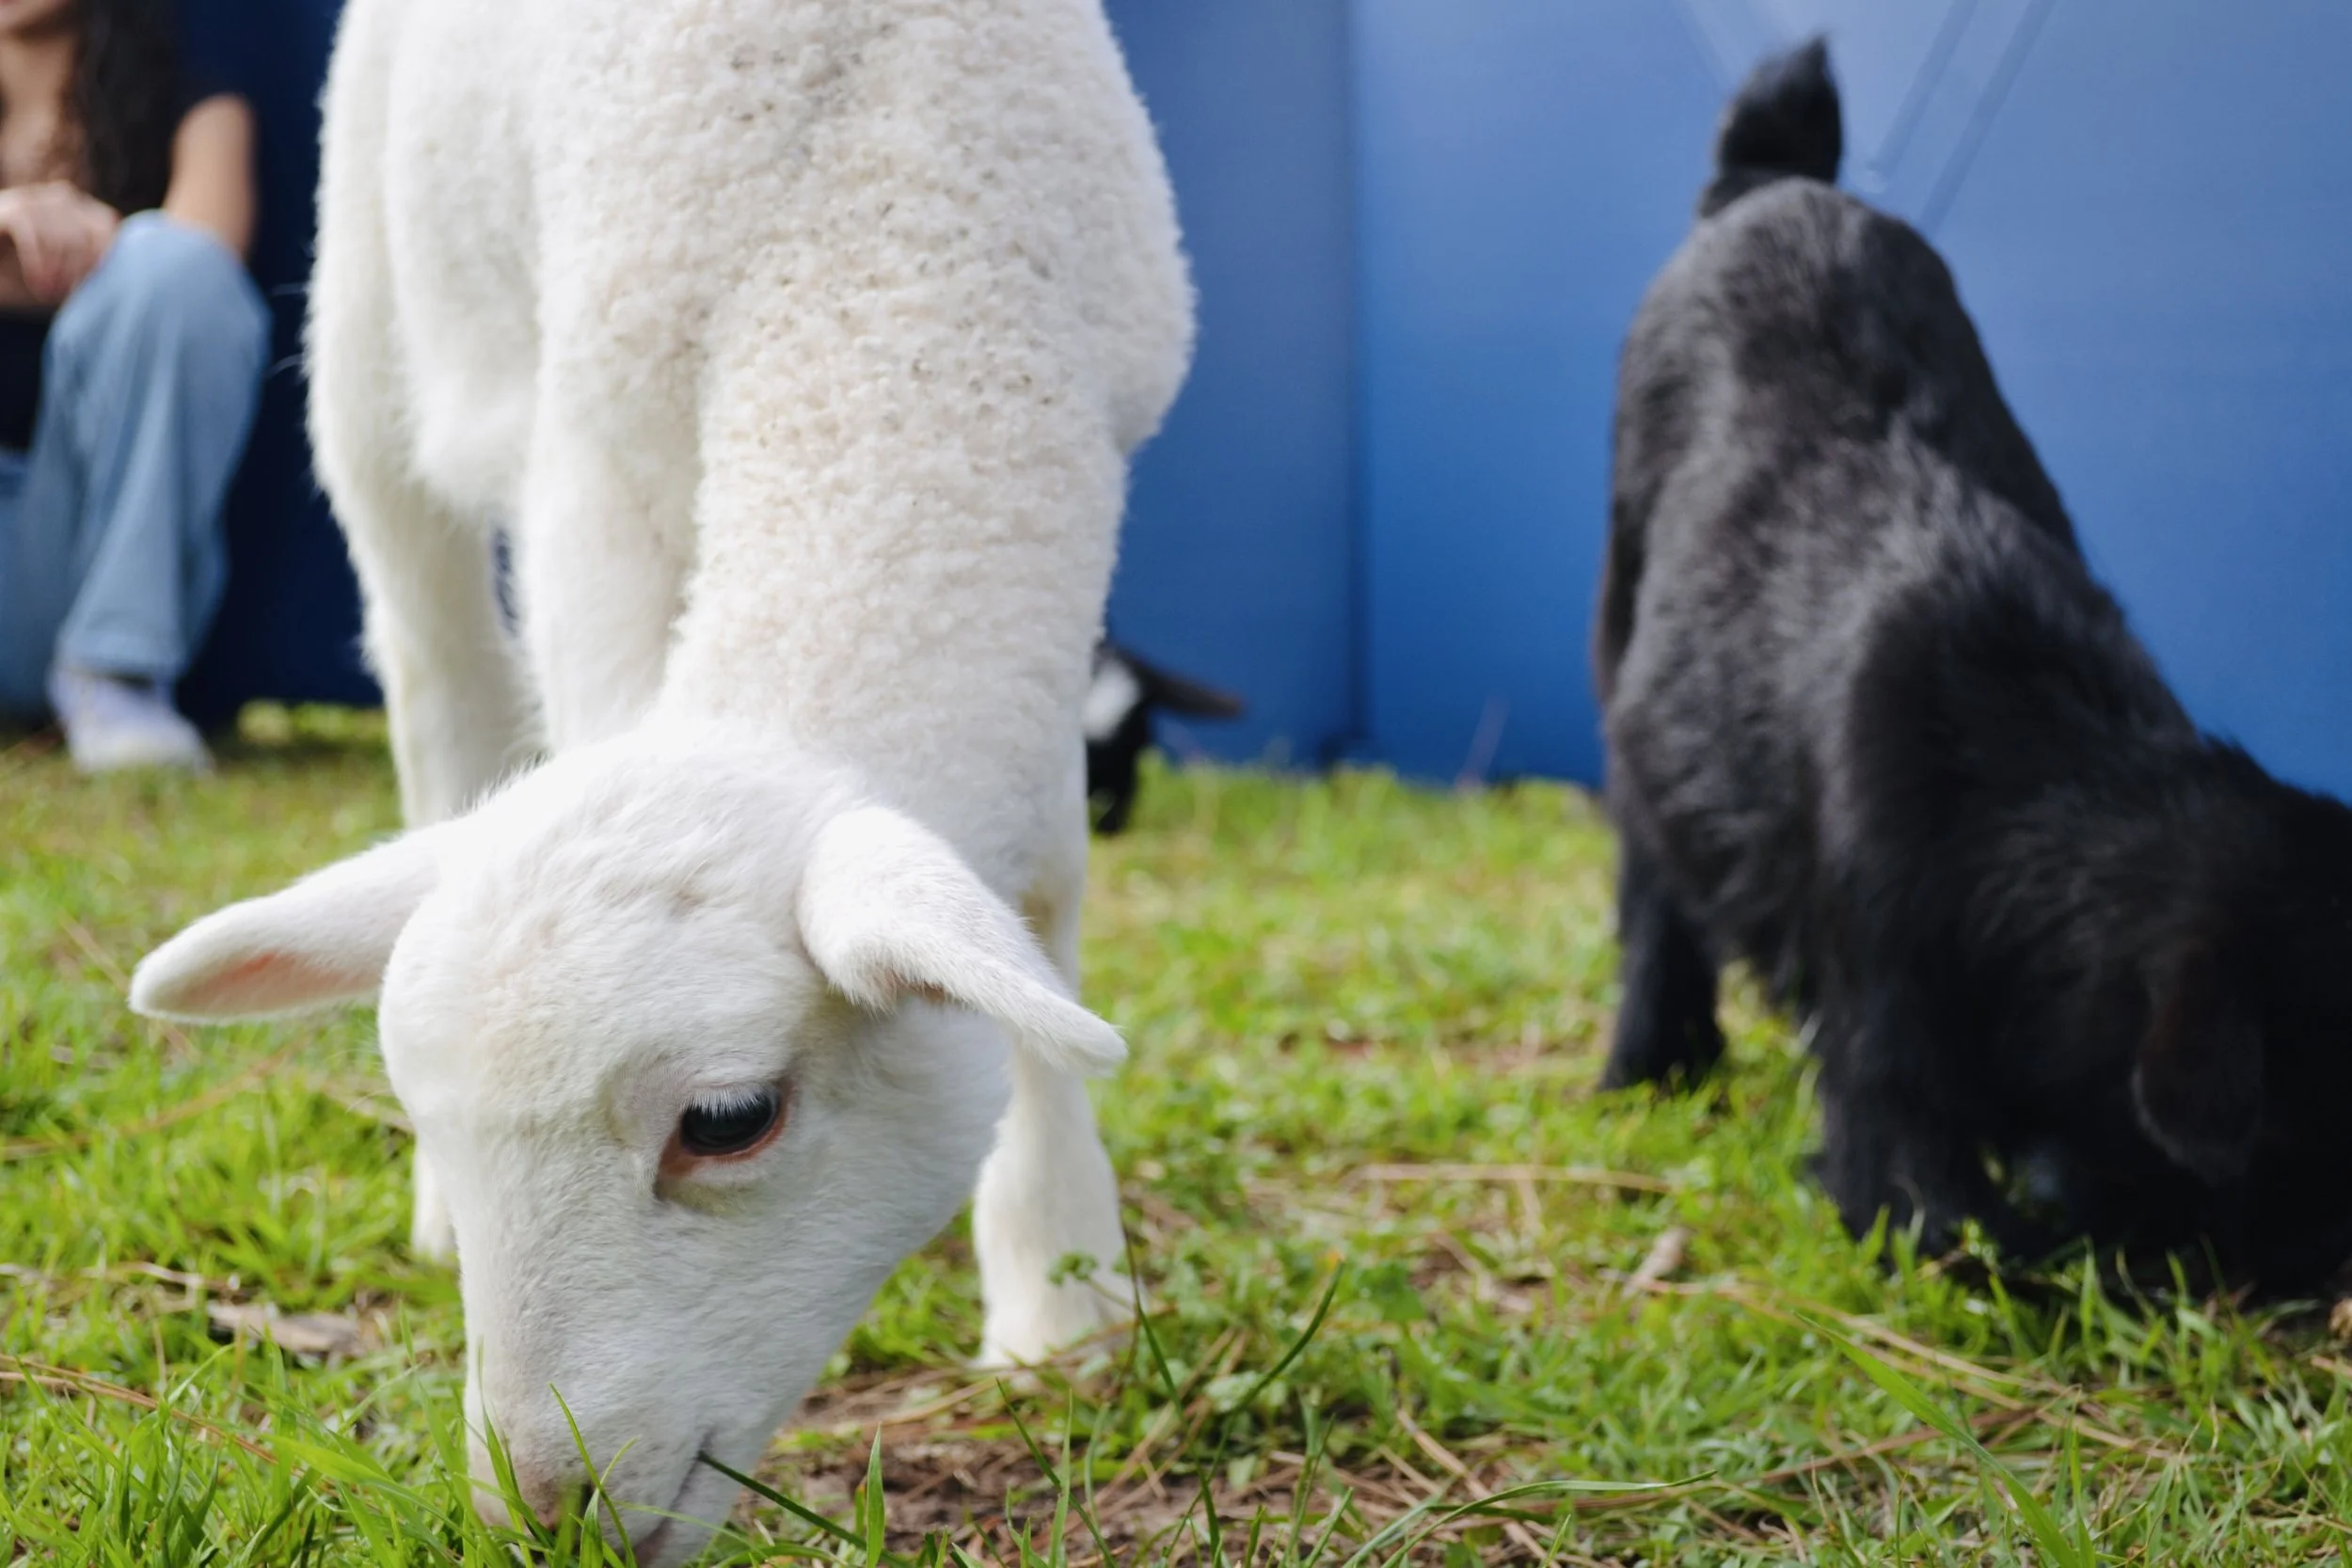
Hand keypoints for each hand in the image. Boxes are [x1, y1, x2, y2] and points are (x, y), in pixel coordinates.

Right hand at [0, 183, 120, 306]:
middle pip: (84, 235)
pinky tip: (37, 284)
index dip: (102, 257)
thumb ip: (89, 263)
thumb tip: (123, 283)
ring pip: (59, 239)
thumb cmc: (28, 262)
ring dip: (57, 272)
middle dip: (78, 270)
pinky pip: (33, 240)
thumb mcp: (64, 263)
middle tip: (69, 294)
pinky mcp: (11, 209)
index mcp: (79, 205)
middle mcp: (60, 196)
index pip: (105, 227)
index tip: (94, 285)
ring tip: (50, 293)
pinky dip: (38, 267)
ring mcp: (34, 198)